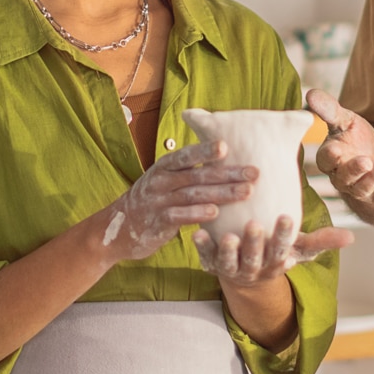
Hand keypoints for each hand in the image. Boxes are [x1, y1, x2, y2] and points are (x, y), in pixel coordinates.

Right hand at [103, 140, 254, 263]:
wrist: (119, 227)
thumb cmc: (153, 199)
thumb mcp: (165, 178)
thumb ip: (189, 169)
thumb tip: (223, 153)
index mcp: (165, 166)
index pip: (187, 155)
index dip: (205, 150)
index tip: (227, 146)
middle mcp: (161, 180)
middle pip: (198, 174)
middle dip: (228, 173)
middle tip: (254, 173)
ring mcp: (159, 201)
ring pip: (194, 195)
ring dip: (222, 193)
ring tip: (246, 192)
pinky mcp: (158, 222)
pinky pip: (180, 216)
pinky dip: (197, 214)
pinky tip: (216, 213)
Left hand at [195, 217, 352, 287]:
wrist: (246, 277)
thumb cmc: (275, 253)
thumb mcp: (298, 249)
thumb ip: (321, 241)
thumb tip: (352, 237)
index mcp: (276, 263)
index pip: (282, 249)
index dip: (283, 235)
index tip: (285, 217)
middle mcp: (254, 270)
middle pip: (255, 258)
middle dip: (254, 243)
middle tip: (253, 225)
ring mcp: (232, 270)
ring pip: (230, 263)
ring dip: (227, 250)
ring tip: (226, 235)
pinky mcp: (213, 266)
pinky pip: (206, 258)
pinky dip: (202, 247)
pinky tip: (197, 232)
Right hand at [307, 89, 373, 224]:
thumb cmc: (354, 139)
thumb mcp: (344, 121)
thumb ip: (329, 110)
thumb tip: (310, 93)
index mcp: (330, 159)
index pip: (326, 160)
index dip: (330, 157)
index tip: (336, 150)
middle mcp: (343, 178)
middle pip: (345, 178)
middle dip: (355, 170)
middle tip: (365, 162)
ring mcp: (363, 189)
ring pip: (366, 187)